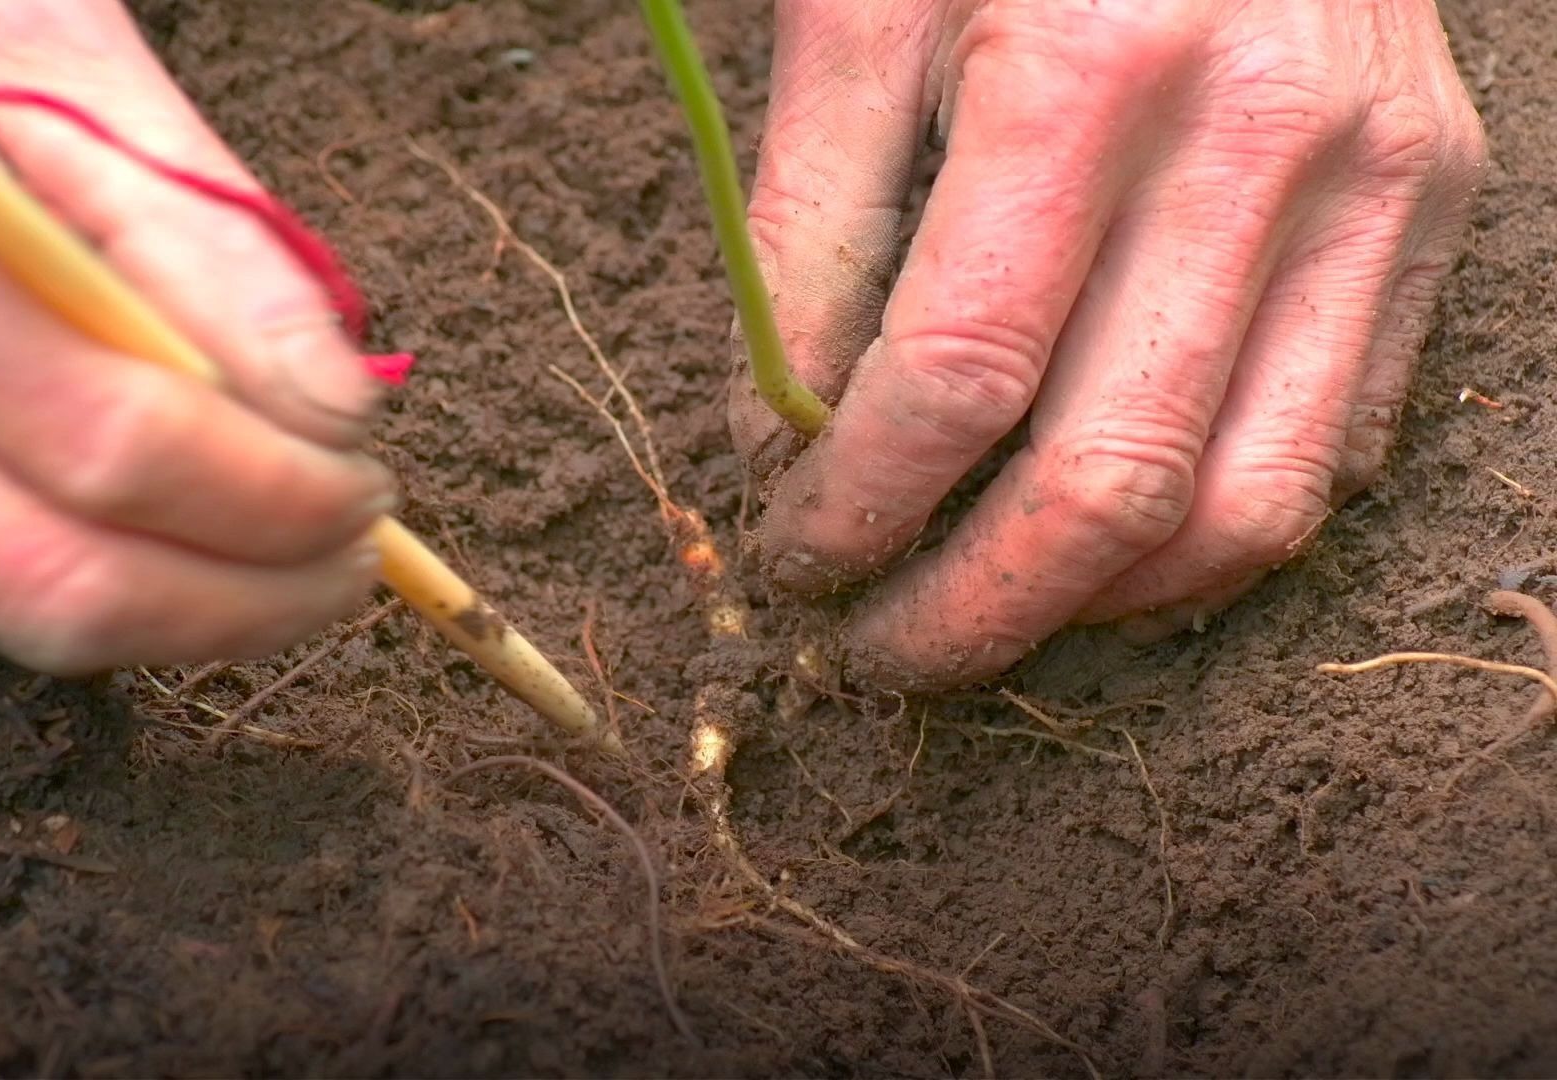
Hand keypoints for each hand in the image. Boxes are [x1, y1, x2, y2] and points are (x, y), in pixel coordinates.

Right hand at [0, 0, 390, 672]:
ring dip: (198, 612)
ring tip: (295, 547)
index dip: (269, 490)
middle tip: (354, 545)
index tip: (364, 470)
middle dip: (252, 588)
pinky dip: (121, 592)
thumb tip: (335, 409)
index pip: (111, 438)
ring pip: (25, 618)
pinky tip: (183, 532)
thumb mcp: (80, 83)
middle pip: (65, 574)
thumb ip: (209, 245)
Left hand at [730, 0, 1486, 689]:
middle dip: (971, 610)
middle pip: (1112, 482)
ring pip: (1251, 505)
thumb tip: (780, 441)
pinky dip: (1210, 534)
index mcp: (1090, 68)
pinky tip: (1111, 540)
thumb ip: (807, 232)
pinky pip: (1337, 444)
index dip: (853, 508)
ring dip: (1098, 605)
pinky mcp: (1434, 199)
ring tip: (990, 611)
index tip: (793, 559)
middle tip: (881, 648)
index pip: (955, 378)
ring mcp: (1377, 173)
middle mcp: (1266, 131)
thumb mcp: (863, 13)